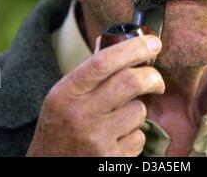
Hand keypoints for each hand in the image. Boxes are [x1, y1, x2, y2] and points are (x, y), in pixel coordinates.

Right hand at [26, 34, 163, 156]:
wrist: (50, 167)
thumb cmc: (59, 127)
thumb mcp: (64, 96)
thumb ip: (90, 72)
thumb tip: (119, 42)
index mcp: (67, 92)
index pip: (104, 61)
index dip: (134, 48)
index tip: (153, 43)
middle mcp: (80, 114)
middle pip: (130, 82)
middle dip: (152, 76)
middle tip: (156, 80)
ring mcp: (96, 139)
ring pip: (138, 110)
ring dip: (137, 111)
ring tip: (119, 119)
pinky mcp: (110, 159)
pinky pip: (138, 137)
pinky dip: (134, 135)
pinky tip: (117, 139)